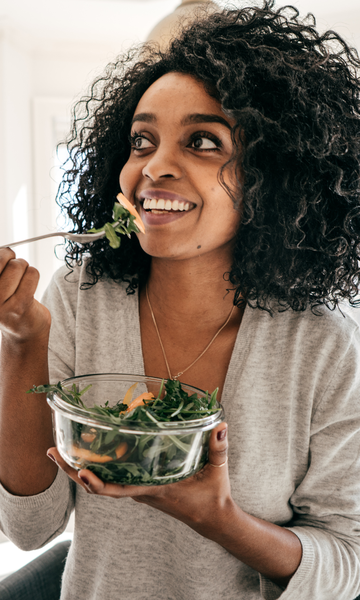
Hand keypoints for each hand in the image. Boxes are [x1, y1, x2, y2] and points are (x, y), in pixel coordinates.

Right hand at [0, 248, 50, 341]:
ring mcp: (0, 303)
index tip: (6, 260)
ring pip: (18, 265)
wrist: (22, 333)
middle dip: (14, 260)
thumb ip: (0, 269)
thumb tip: (6, 249)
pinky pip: (31, 275)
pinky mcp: (19, 306)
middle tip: (16, 269)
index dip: (3, 254)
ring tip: (22, 281)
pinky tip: (30, 286)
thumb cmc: (9, 304)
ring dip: (25, 268)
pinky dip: (33, 275)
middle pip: (3, 258)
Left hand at [47, 423, 230, 537]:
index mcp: (154, 490)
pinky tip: (90, 452)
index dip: (97, 483)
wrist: (213, 518)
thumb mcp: (217, 471)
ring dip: (79, 468)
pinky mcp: (142, 486)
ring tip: (60, 448)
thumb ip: (219, 447)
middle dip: (72, 470)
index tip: (80, 471)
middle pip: (98, 485)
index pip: (119, 490)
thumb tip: (220, 425)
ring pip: (102, 482)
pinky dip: (97, 467)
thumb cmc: (213, 496)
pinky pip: (113, 478)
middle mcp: (140, 491)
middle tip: (51, 452)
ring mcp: (139, 490)